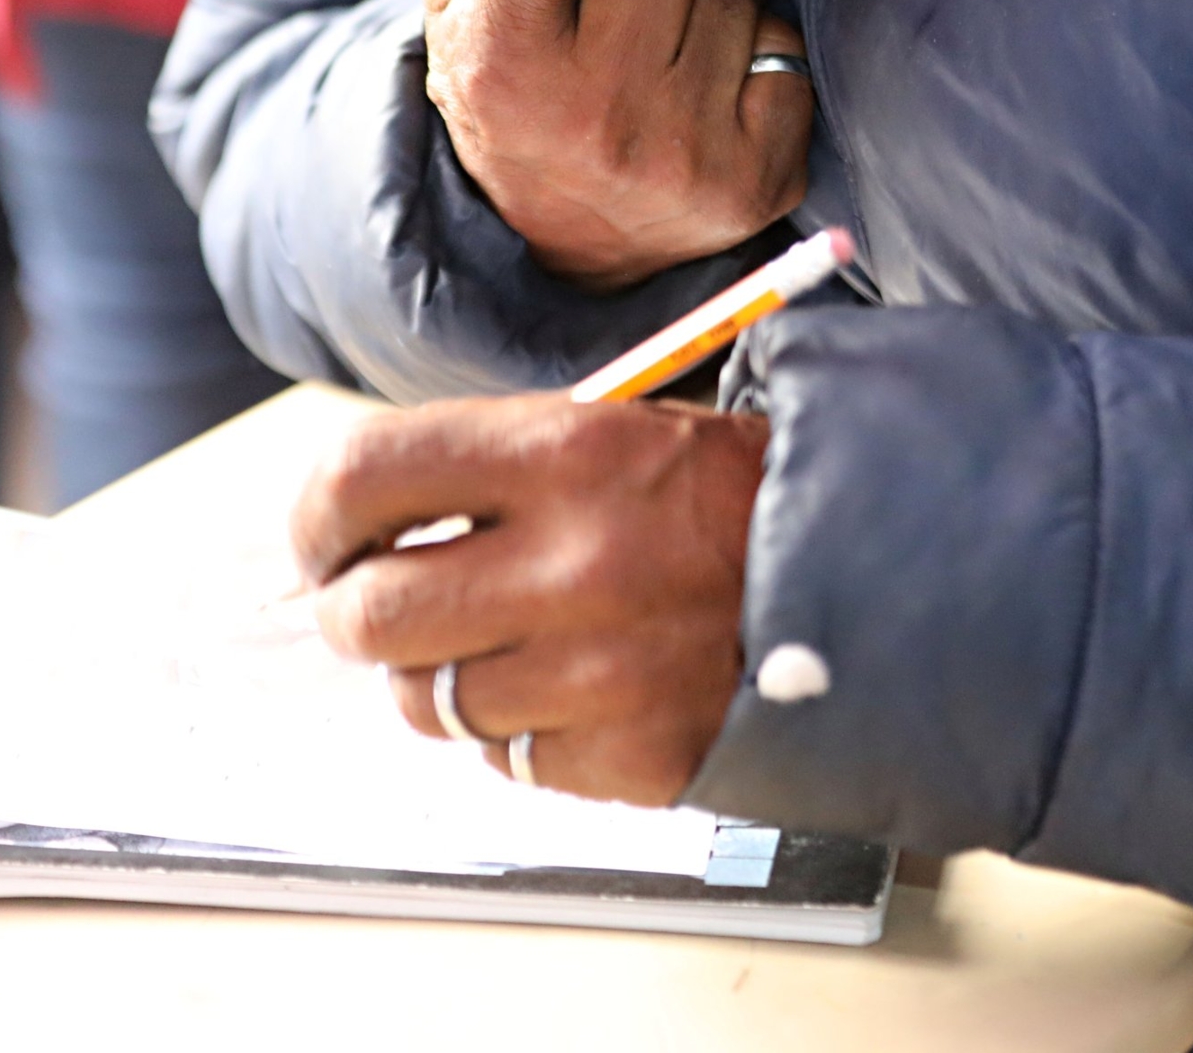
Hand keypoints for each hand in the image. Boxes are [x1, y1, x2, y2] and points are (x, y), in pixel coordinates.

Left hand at [291, 396, 768, 804]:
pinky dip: (522, 731)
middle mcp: (575, 562)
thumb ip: (483, 473)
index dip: (316, 518)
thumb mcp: (613, 431)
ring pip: (429, 702)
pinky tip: (578, 686)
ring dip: (444, 677)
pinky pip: (508, 760)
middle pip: (371, 615)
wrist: (876, 577)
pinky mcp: (632, 757)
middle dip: (356, 614)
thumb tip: (346, 540)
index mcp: (567, 449)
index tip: (322, 542)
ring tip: (509, 640)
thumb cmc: (723, 498)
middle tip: (383, 604)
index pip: (363, 478)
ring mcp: (602, 671)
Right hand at [420, 0, 810, 289]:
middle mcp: (593, 116)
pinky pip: (783, 44)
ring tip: (662, 35)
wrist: (578, 244)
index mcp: (504, 66)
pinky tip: (711, 77)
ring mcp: (682, 153)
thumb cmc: (514, 91)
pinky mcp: (757, 177)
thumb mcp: (464, 10)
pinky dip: (757, 42)